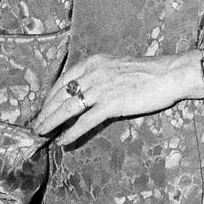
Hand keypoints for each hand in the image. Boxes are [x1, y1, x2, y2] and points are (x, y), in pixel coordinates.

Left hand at [33, 51, 203, 145]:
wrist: (168, 74)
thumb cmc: (146, 73)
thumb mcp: (116, 67)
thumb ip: (99, 77)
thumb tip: (85, 93)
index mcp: (93, 62)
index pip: (62, 81)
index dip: (49, 97)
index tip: (42, 109)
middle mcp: (93, 73)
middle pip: (61, 95)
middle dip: (46, 112)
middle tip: (35, 126)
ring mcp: (101, 88)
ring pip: (68, 108)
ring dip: (52, 122)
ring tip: (42, 133)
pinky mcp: (111, 104)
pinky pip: (86, 121)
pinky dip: (72, 132)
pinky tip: (63, 141)